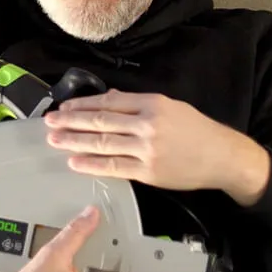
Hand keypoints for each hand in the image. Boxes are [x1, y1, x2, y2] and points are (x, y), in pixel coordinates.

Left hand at [44, 89, 271, 205]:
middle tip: (50, 122)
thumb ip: (136, 103)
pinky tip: (74, 162)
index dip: (82, 105)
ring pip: (103, 144)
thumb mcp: (169, 106)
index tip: (64, 108)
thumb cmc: (196, 130)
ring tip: (55, 140)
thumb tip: (106, 99)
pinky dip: (91, 164)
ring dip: (75, 141)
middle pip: (101, 121)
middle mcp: (147, 124)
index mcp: (152, 103)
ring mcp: (147, 149)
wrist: (221, 156)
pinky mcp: (148, 172)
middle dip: (71, 122)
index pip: (109, 103)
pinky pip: (114, 167)